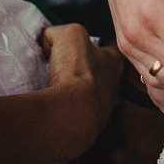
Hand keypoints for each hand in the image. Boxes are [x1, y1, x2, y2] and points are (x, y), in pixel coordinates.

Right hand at [40, 24, 122, 159]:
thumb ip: (58, 33)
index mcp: (114, 62)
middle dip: (87, 73)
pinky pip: (79, 118)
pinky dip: (69, 114)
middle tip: (67, 71)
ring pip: (92, 99)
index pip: (110, 48)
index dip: (98, 44)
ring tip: (60, 92)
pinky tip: (57, 110)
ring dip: (78, 96)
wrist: (71, 115)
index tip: (85, 45)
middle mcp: (115, 88)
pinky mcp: (89, 131)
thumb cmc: (75, 69)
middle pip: (102, 75)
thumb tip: (48, 40)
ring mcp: (104, 113)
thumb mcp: (67, 34)